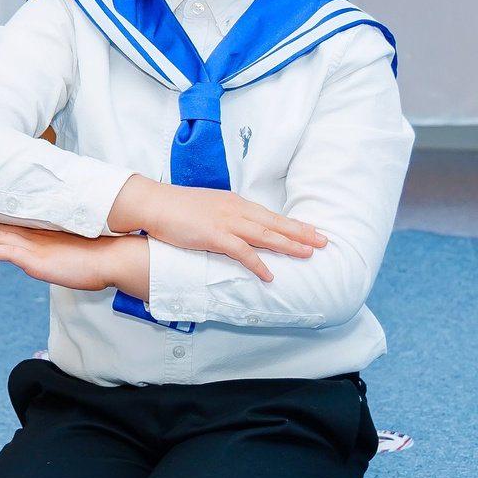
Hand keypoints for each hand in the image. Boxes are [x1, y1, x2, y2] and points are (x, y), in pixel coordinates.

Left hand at [0, 219, 147, 295]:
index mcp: (48, 235)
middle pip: (3, 228)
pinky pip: (9, 253)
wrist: (116, 258)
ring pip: (0, 237)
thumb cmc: (104, 255)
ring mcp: (37, 248)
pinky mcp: (38, 260)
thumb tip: (73, 248)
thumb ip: (71, 247)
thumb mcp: (82, 249)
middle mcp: (39, 238)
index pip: (16, 226)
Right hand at [105, 176, 323, 282]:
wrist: (153, 203)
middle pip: (275, 222)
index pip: (270, 214)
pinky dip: (258, 264)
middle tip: (324, 241)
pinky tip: (270, 275)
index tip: (312, 230)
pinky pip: (242, 252)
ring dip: (289, 245)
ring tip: (308, 254)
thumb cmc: (176, 207)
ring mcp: (226, 222)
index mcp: (235, 203)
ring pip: (265, 235)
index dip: (292, 224)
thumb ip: (224, 217)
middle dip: (302, 232)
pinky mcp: (214, 236)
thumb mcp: (207, 208)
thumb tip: (236, 229)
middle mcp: (236, 210)